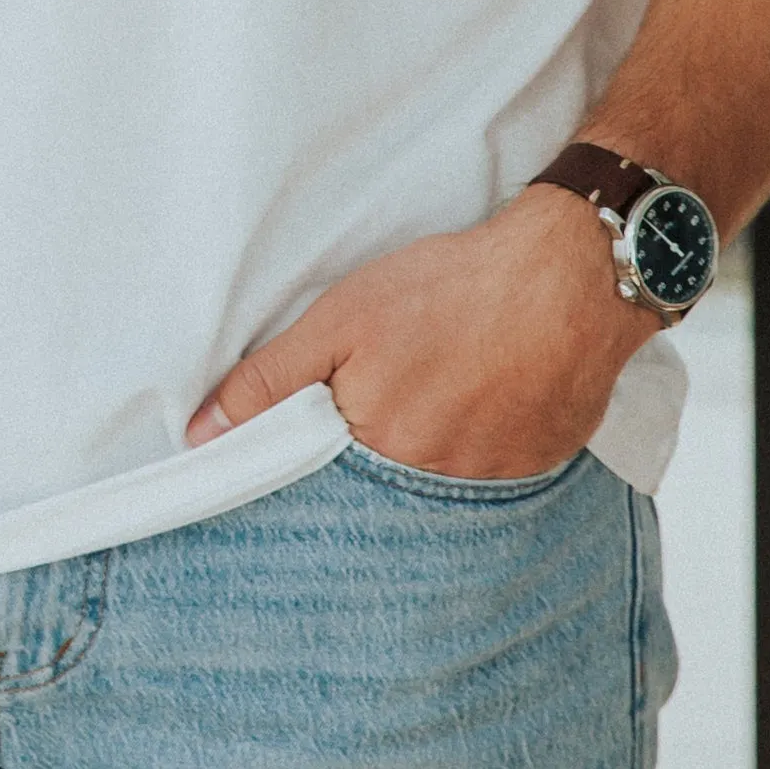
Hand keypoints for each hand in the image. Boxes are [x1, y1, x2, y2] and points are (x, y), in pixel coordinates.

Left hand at [186, 188, 652, 476]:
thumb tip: (202, 434)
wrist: (567, 277)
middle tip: (394, 398)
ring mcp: (491, 483)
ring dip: (429, 453)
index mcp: (378, 451)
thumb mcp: (341, 318)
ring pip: (437, 487)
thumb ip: (269, 379)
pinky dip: (478, 448)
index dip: (317, 464)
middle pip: (382, 491)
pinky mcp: (536, 468)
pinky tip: (481, 403)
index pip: (324, 490)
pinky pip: (490, 478)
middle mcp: (434, 485)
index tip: (317, 444)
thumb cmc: (450, 290)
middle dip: (376, 456)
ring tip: (439, 394)